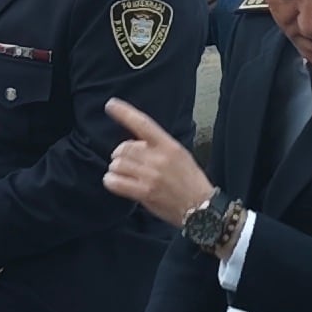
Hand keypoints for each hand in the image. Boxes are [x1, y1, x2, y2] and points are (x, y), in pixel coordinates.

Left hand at [100, 98, 213, 223]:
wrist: (201, 207)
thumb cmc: (190, 181)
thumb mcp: (179, 154)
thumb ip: (158, 146)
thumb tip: (134, 142)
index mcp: (168, 145)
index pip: (143, 123)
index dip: (124, 113)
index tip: (111, 105)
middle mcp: (159, 158)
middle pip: (124, 148)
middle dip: (120, 154)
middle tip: (126, 162)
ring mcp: (151, 176)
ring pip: (117, 165)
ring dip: (115, 169)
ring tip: (123, 174)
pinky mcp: (145, 193)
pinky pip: (116, 183)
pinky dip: (111, 181)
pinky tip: (116, 182)